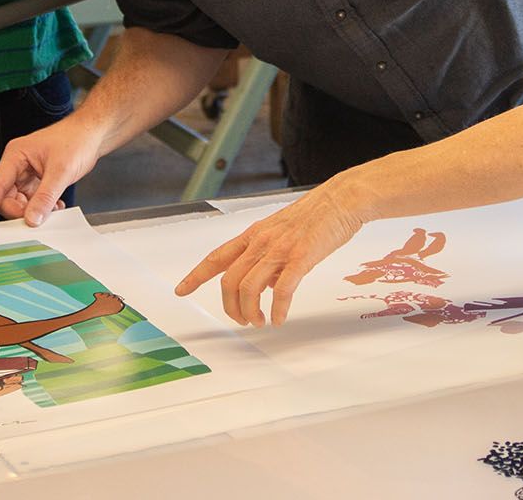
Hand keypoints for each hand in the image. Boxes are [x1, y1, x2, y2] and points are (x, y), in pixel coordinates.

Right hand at [0, 117, 106, 225]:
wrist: (94, 133)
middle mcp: (18, 164)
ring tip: (52, 209)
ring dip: (33, 210)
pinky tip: (55, 206)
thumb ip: (45, 197)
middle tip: (36, 219)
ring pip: (20, 201)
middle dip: (20, 211)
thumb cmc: (77, 139)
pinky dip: (42, 207)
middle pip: (7, 197)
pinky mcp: (38, 179)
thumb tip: (31, 219)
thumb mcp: (61, 171)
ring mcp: (28, 173)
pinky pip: (33, 200)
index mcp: (15, 155)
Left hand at [174, 184, 365, 327]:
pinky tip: (280, 318)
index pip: (216, 257)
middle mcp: (261, 242)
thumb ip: (267, 257)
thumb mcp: (281, 232)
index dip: (195, 276)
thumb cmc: (314, 216)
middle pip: (229, 281)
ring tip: (260, 322)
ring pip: (250, 288)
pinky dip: (278, 310)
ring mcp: (280, 249)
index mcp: (253, 234)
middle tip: (242, 321)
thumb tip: (265, 287)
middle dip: (231, 308)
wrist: (341, 200)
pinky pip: (282, 291)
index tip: (181, 290)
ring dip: (250, 312)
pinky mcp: (301, 258)